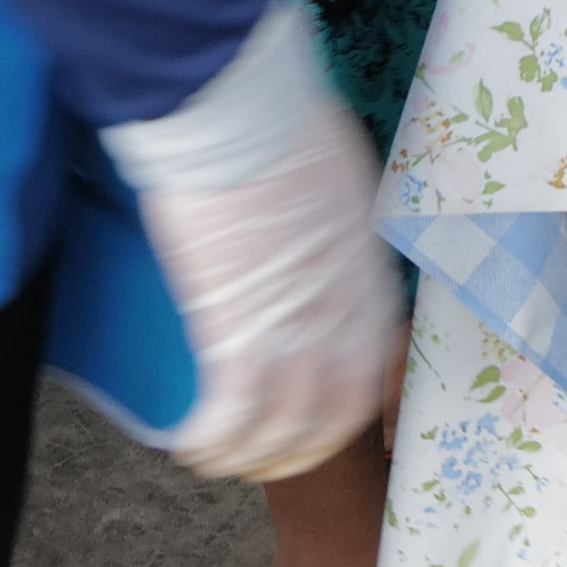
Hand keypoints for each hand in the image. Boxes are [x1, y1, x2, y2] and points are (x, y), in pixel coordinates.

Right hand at [97, 0, 411, 484]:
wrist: (240, 108)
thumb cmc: (281, 116)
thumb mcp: (335, 170)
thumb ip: (330, 210)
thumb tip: (309, 215)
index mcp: (368, 274)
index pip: (377, 363)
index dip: (353, 402)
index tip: (326, 416)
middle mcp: (343, 314)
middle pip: (337, 413)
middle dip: (302, 446)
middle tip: (266, 453)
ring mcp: (294, 329)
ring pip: (285, 430)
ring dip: (252, 455)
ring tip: (220, 458)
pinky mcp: (235, 334)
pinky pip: (231, 417)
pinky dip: (211, 442)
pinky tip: (190, 445)